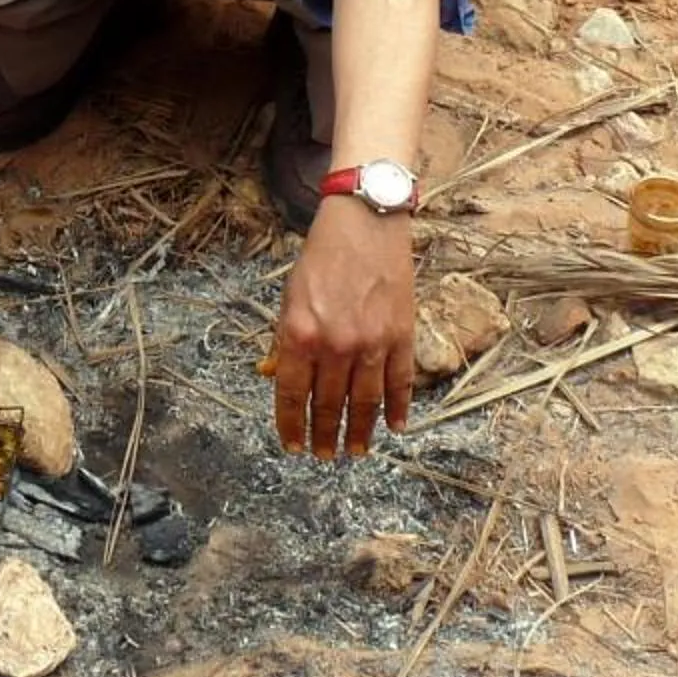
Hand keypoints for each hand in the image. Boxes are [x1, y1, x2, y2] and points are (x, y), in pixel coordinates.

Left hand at [267, 199, 417, 458]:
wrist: (366, 221)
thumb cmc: (321, 257)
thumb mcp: (290, 296)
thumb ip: (284, 341)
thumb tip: (275, 378)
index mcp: (300, 334)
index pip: (292, 395)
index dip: (291, 425)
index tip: (293, 446)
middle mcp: (335, 344)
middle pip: (329, 405)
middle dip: (325, 434)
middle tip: (324, 455)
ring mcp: (372, 342)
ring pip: (366, 402)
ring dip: (360, 431)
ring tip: (356, 451)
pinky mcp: (402, 335)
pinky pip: (400, 382)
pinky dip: (398, 408)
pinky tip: (394, 427)